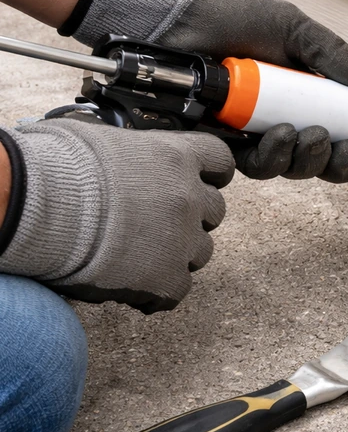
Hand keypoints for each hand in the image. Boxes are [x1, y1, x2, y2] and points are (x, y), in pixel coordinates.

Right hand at [0, 119, 234, 313]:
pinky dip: (159, 291)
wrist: (43, 209)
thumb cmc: (59, 169)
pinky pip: (178, 290)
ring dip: (178, 255)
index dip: (212, 176)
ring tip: (142, 256)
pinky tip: (135, 287)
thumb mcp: (103, 140)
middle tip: (159, 224)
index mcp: (176, 156)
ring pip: (201, 252)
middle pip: (214, 211)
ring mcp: (182, 238)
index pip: (220, 162)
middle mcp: (188, 196)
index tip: (203, 183)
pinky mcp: (166, 278)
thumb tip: (124, 158)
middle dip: (192, 218)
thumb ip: (132, 153)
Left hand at [60, 0, 347, 187]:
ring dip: (311, 161)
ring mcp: (255, 137)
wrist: (178, 18)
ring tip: (312, 136)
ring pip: (294, 169)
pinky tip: (278, 137)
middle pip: (325, 163)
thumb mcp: (293, 28)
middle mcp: (286, 122)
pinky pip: (255, 167)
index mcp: (310, 99)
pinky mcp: (224, 145)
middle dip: (344, 166)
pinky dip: (272, 158)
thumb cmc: (233, 16)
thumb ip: (332, 54)